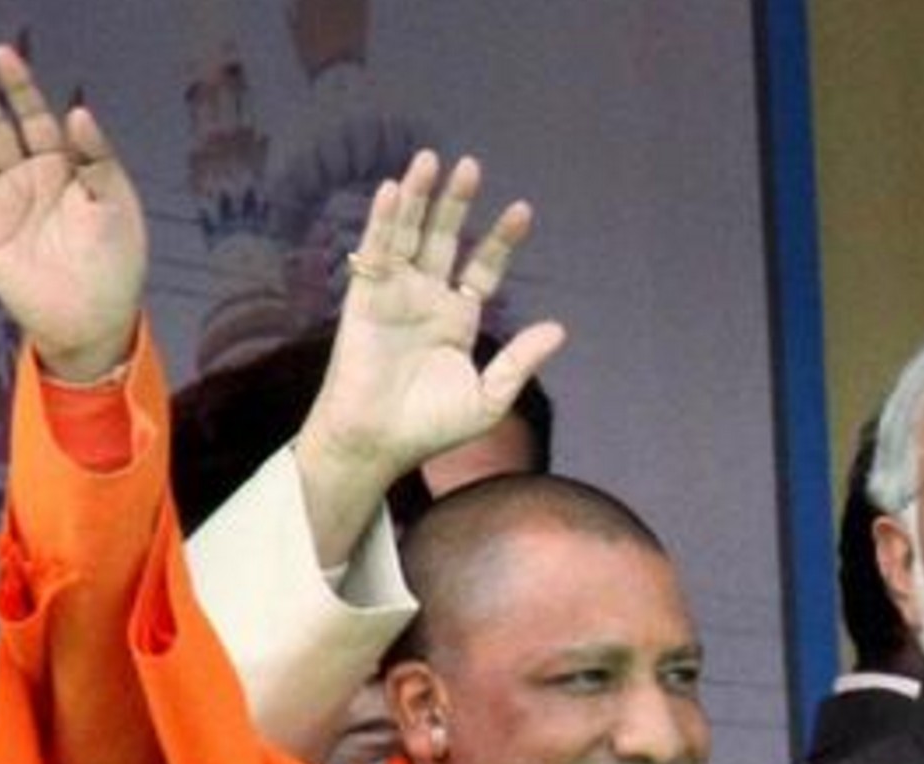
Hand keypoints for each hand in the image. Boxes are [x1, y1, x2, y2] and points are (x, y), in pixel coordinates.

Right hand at [0, 45, 145, 384]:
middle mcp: (27, 180)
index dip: (20, 87)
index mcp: (63, 169)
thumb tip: (77, 112)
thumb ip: (98, 160)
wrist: (96, 318)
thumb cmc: (116, 262)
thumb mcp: (117, 207)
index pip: (36, 118)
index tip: (2, 54)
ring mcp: (0, 206)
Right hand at [293, 150, 564, 564]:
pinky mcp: (364, 298)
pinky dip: (383, 221)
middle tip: (471, 165)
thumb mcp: (488, 398)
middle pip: (444, 239)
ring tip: (432, 159)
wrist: (377, 443)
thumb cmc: (430, 428)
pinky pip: (375, 252)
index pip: (483, 267)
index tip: (522, 208)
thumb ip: (520, 361)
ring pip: (408, 235)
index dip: (501, 240)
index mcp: (458, 318)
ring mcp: (394, 295)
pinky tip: (395, 190)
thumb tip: (560, 329)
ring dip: (418, 198)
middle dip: (457, 203)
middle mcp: (426, 299)